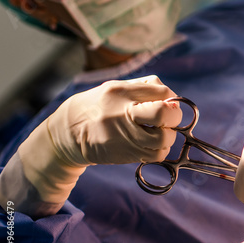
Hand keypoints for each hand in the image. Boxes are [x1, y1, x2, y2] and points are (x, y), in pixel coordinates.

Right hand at [18, 75, 181, 205]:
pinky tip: (153, 144)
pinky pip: (156, 155)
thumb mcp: (116, 87)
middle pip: (163, 115)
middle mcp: (123, 113)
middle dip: (174, 117)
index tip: (169, 104)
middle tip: (170, 119)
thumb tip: (172, 98)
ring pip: (163, 139)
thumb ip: (144, 87)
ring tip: (160, 132)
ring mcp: (125, 136)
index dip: (172, 99)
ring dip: (168, 136)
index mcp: (122, 91)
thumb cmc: (99, 106)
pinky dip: (161, 150)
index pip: (162, 93)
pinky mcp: (126, 154)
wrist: (69, 133)